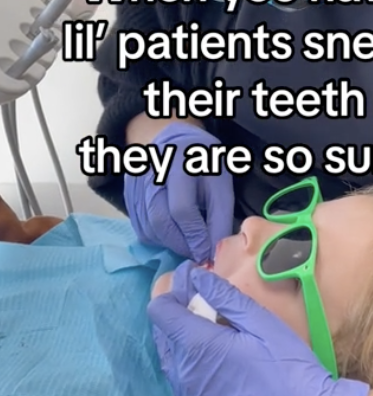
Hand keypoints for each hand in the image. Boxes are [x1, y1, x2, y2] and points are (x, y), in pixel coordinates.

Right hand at [124, 122, 233, 262]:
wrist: (175, 142)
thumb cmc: (204, 165)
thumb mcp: (220, 184)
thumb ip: (219, 217)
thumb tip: (212, 251)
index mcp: (180, 164)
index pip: (182, 209)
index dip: (195, 235)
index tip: (207, 253)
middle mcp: (151, 173)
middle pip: (160, 220)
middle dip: (181, 243)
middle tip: (197, 252)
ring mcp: (135, 184)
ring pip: (148, 228)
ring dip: (170, 243)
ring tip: (188, 242)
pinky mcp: (128, 195)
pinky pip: (141, 227)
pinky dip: (159, 238)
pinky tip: (173, 232)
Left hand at [148, 262, 370, 395]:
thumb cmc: (285, 363)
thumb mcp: (259, 321)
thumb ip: (224, 296)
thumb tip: (196, 276)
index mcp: (197, 346)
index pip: (160, 312)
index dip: (173, 290)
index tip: (192, 277)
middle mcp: (183, 372)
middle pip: (162, 333)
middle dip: (176, 310)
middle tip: (203, 296)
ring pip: (169, 356)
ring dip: (181, 336)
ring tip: (208, 322)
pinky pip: (180, 378)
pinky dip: (187, 359)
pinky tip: (212, 353)